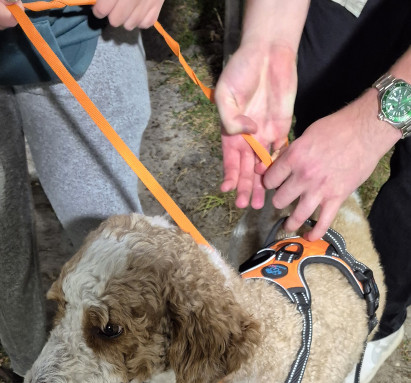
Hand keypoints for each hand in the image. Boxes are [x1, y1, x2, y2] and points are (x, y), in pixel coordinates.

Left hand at [92, 0, 164, 29]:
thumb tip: (95, 0)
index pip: (102, 10)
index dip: (98, 9)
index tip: (99, 5)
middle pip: (115, 21)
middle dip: (111, 14)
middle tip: (113, 5)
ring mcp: (147, 2)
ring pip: (129, 25)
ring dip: (125, 18)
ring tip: (126, 7)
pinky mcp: (158, 4)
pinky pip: (145, 24)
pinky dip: (140, 19)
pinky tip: (137, 10)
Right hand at [214, 41, 296, 209]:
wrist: (267, 52)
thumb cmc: (241, 70)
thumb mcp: (225, 93)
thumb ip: (231, 118)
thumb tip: (247, 133)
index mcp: (231, 131)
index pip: (230, 160)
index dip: (229, 175)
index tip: (229, 189)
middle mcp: (247, 137)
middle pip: (247, 168)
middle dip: (247, 187)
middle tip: (249, 204)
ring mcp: (265, 133)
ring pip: (264, 165)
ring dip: (263, 183)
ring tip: (263, 201)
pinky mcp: (282, 127)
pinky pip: (281, 151)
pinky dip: (280, 166)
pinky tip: (280, 181)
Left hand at [263, 90, 397, 238]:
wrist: (366, 130)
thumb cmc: (338, 127)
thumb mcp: (307, 134)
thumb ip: (292, 152)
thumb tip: (279, 163)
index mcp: (294, 157)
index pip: (270, 179)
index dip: (269, 182)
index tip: (273, 184)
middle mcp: (304, 176)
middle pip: (279, 200)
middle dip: (280, 200)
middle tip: (285, 199)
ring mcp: (320, 190)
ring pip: (296, 216)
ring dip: (290, 222)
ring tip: (288, 225)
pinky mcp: (336, 198)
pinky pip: (323, 223)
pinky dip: (314, 233)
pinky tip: (309, 236)